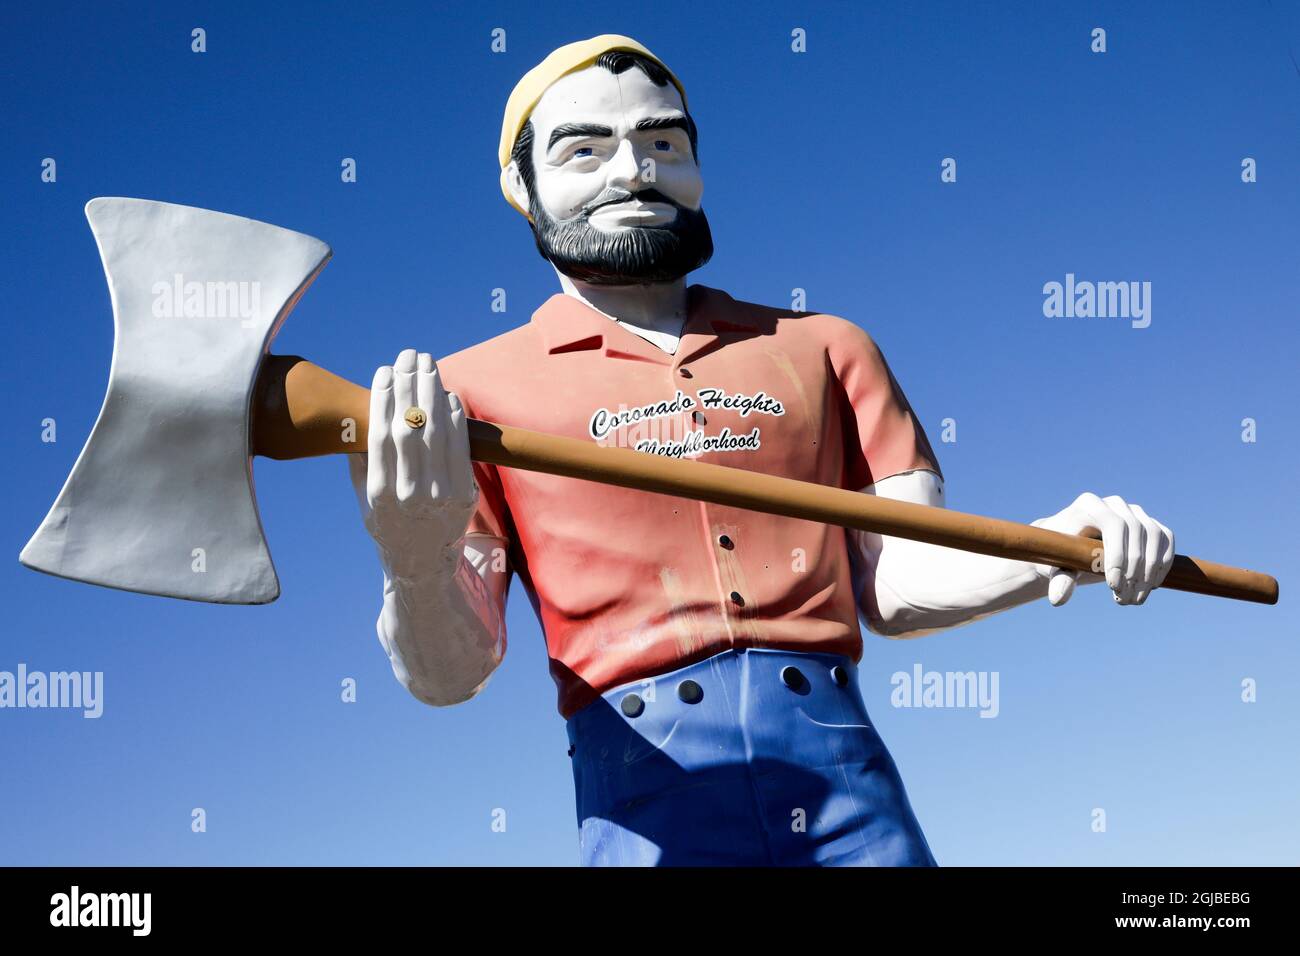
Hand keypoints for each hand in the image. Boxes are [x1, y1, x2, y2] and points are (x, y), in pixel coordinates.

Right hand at [347, 349, 477, 581]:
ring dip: (433, 392)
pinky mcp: (463, 496)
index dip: (383, 398)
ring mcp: (440, 496)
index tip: (384, 371)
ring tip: (429, 365)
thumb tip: (362, 414)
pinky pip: (460, 448)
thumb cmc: (388, 523)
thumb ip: (361, 460)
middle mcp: (409, 495)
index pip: (381, 434)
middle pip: (410, 427)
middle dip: (409, 385)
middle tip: (409, 356)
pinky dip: (455, 419)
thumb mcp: (364, 498)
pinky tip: (448, 396)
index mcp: (379, 493)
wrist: (422, 564)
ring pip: (437, 432)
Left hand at [1031, 492, 1174, 606]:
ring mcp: (1135, 511)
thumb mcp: (1055, 567)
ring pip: (1155, 535)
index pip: (1113, 524)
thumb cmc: (1059, 555)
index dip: (1118, 554)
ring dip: (1150, 570)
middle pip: (1137, 530)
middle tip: (1125, 598)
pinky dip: (1162, 563)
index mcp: (1089, 504)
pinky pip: (1166, 539)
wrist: (1070, 548)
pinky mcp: (1149, 524)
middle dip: (1134, 569)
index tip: (1113, 585)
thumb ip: (1058, 580)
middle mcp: (1115, 503)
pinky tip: (1150, 586)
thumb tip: (1059, 598)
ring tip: (1135, 598)